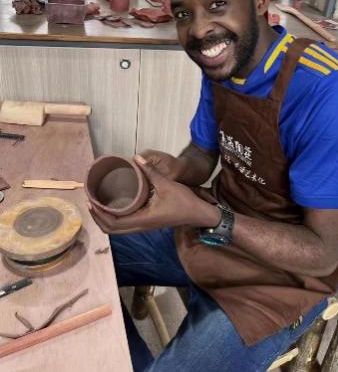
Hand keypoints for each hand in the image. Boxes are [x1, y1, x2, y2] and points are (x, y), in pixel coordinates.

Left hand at [88, 155, 219, 234]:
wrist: (198, 213)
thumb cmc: (184, 201)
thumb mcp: (167, 184)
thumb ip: (150, 171)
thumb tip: (135, 157)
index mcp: (142, 220)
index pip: (113, 224)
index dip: (99, 214)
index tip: (91, 201)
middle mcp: (140, 226)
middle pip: (111, 229)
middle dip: (98, 217)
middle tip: (90, 201)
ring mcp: (143, 226)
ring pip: (117, 228)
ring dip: (105, 218)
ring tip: (98, 202)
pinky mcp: (146, 223)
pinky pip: (124, 224)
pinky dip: (114, 217)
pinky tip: (113, 204)